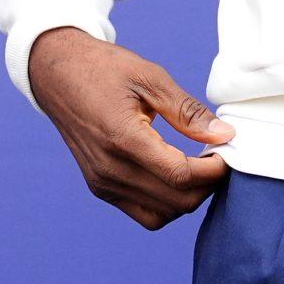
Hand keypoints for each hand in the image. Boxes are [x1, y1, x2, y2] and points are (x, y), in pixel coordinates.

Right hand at [28, 26, 234, 227]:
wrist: (57, 74)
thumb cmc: (104, 68)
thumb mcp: (150, 77)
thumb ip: (187, 111)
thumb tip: (224, 135)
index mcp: (123, 138)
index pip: (180, 175)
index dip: (212, 171)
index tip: (225, 153)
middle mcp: (110, 168)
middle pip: (176, 201)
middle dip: (206, 185)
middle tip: (216, 158)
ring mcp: (102, 182)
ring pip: (162, 214)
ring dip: (187, 197)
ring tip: (197, 167)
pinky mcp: (99, 187)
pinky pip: (143, 212)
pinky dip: (166, 203)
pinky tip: (173, 175)